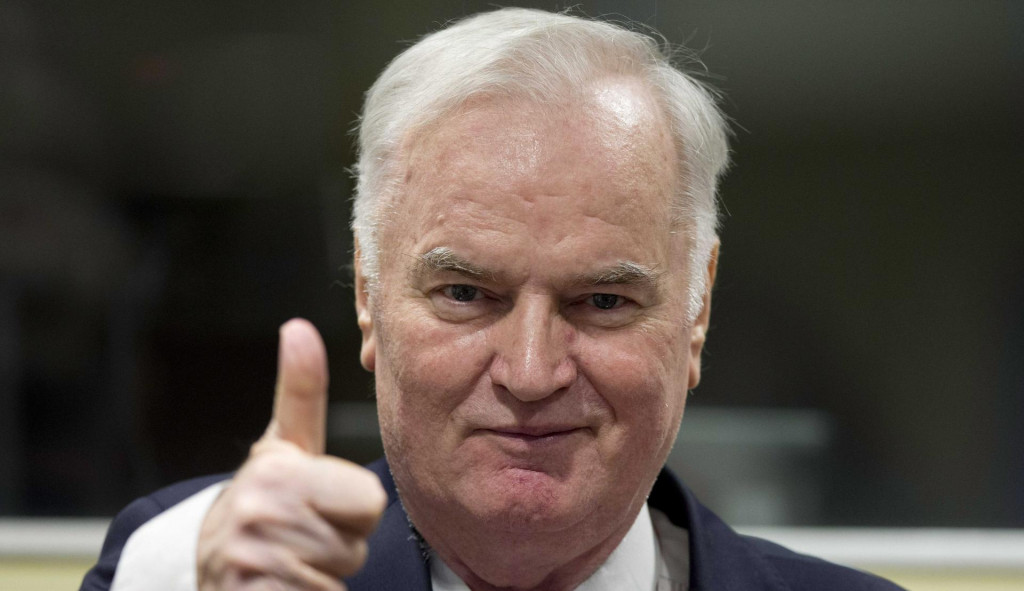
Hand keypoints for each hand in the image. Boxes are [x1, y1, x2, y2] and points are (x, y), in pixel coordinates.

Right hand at [197, 319, 386, 590]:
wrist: (209, 565)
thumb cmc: (265, 500)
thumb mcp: (282, 446)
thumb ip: (301, 390)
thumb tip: (298, 326)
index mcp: (276, 472)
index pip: (369, 501)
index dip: (352, 508)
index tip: (317, 502)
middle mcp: (260, 516)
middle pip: (358, 541)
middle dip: (339, 544)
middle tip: (302, 536)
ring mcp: (254, 564)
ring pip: (343, 575)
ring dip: (324, 576)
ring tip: (291, 561)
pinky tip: (283, 587)